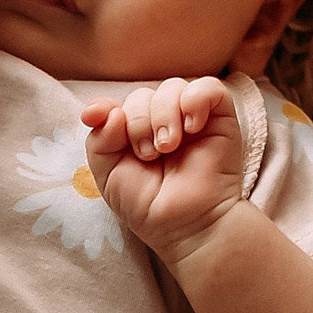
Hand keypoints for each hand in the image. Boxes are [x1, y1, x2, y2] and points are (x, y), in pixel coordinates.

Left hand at [79, 74, 242, 258]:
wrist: (186, 224)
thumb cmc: (149, 205)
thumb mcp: (109, 176)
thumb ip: (99, 140)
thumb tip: (110, 110)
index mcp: (135, 133)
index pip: (117, 105)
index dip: (103, 107)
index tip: (92, 117)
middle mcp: (162, 121)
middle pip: (143, 95)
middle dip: (139, 122)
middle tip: (148, 155)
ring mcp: (191, 117)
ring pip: (172, 87)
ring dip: (164, 115)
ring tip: (168, 147)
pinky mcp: (220, 117)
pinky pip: (209, 87)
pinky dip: (196, 100)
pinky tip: (191, 127)